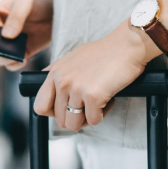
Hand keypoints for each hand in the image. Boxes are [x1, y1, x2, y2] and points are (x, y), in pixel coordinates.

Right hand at [0, 0, 53, 70]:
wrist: (58, 10)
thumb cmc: (38, 1)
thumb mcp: (25, 4)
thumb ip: (16, 18)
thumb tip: (6, 36)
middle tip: (0, 50)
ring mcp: (8, 43)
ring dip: (3, 59)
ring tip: (14, 56)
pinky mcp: (21, 52)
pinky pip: (12, 64)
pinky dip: (15, 64)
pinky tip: (23, 59)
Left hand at [36, 20, 162, 130]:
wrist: (127, 45)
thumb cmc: (105, 51)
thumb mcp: (73, 57)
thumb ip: (58, 71)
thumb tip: (45, 78)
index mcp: (55, 72)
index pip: (40, 106)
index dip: (53, 113)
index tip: (66, 109)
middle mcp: (62, 81)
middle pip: (59, 119)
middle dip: (75, 118)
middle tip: (87, 108)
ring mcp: (76, 89)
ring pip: (74, 124)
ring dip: (88, 119)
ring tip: (97, 104)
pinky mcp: (93, 96)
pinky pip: (94, 120)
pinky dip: (102, 114)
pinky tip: (108, 99)